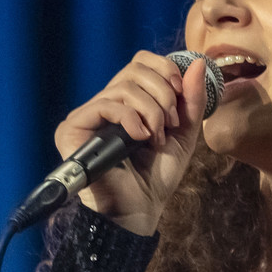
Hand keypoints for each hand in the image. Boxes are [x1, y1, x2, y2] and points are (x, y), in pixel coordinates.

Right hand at [56, 51, 206, 235]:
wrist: (139, 210)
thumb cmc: (156, 177)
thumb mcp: (182, 133)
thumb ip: (191, 100)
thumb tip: (199, 63)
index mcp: (127, 101)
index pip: (140, 61)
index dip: (164, 69)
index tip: (179, 94)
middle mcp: (104, 104)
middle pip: (134, 69)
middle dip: (162, 95)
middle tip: (169, 125)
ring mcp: (87, 116)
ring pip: (124, 87)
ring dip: (151, 112)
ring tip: (155, 139)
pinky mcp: (72, 129)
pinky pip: (105, 104)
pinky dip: (130, 119)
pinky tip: (139, 138)